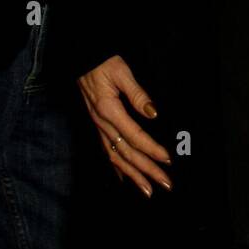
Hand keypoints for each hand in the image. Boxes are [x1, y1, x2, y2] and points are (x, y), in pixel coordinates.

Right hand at [77, 55, 173, 195]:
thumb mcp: (121, 71)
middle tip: (166, 185)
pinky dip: (116, 167)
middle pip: (126, 153)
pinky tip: (123, 178)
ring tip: (147, 190)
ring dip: (132, 175)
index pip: (134, 136)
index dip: (152, 150)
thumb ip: (137, 93)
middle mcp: (102, 123)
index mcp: (109, 110)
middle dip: (146, 170)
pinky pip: (106, 151)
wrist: (80, 58)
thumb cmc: (102, 61)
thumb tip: (153, 114)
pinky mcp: (96, 124)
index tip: (168, 160)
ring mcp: (97, 126)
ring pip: (115, 157)